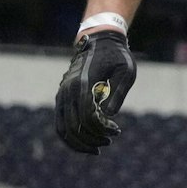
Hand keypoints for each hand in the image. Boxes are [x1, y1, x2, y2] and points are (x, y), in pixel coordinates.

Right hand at [56, 29, 135, 153]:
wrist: (99, 40)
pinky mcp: (61, 98)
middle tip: (109, 141)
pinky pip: (60, 124)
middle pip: (74, 127)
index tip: (116, 130)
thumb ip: (117, 94)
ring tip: (98, 147)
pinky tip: (86, 142)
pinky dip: (70, 137)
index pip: (88, 118)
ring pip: (62, 129)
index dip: (102, 129)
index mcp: (82, 84)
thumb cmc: (117, 56)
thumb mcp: (126, 71)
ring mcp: (61, 95)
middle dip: (92, 139)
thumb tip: (108, 117)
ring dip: (79, 143)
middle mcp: (67, 91)